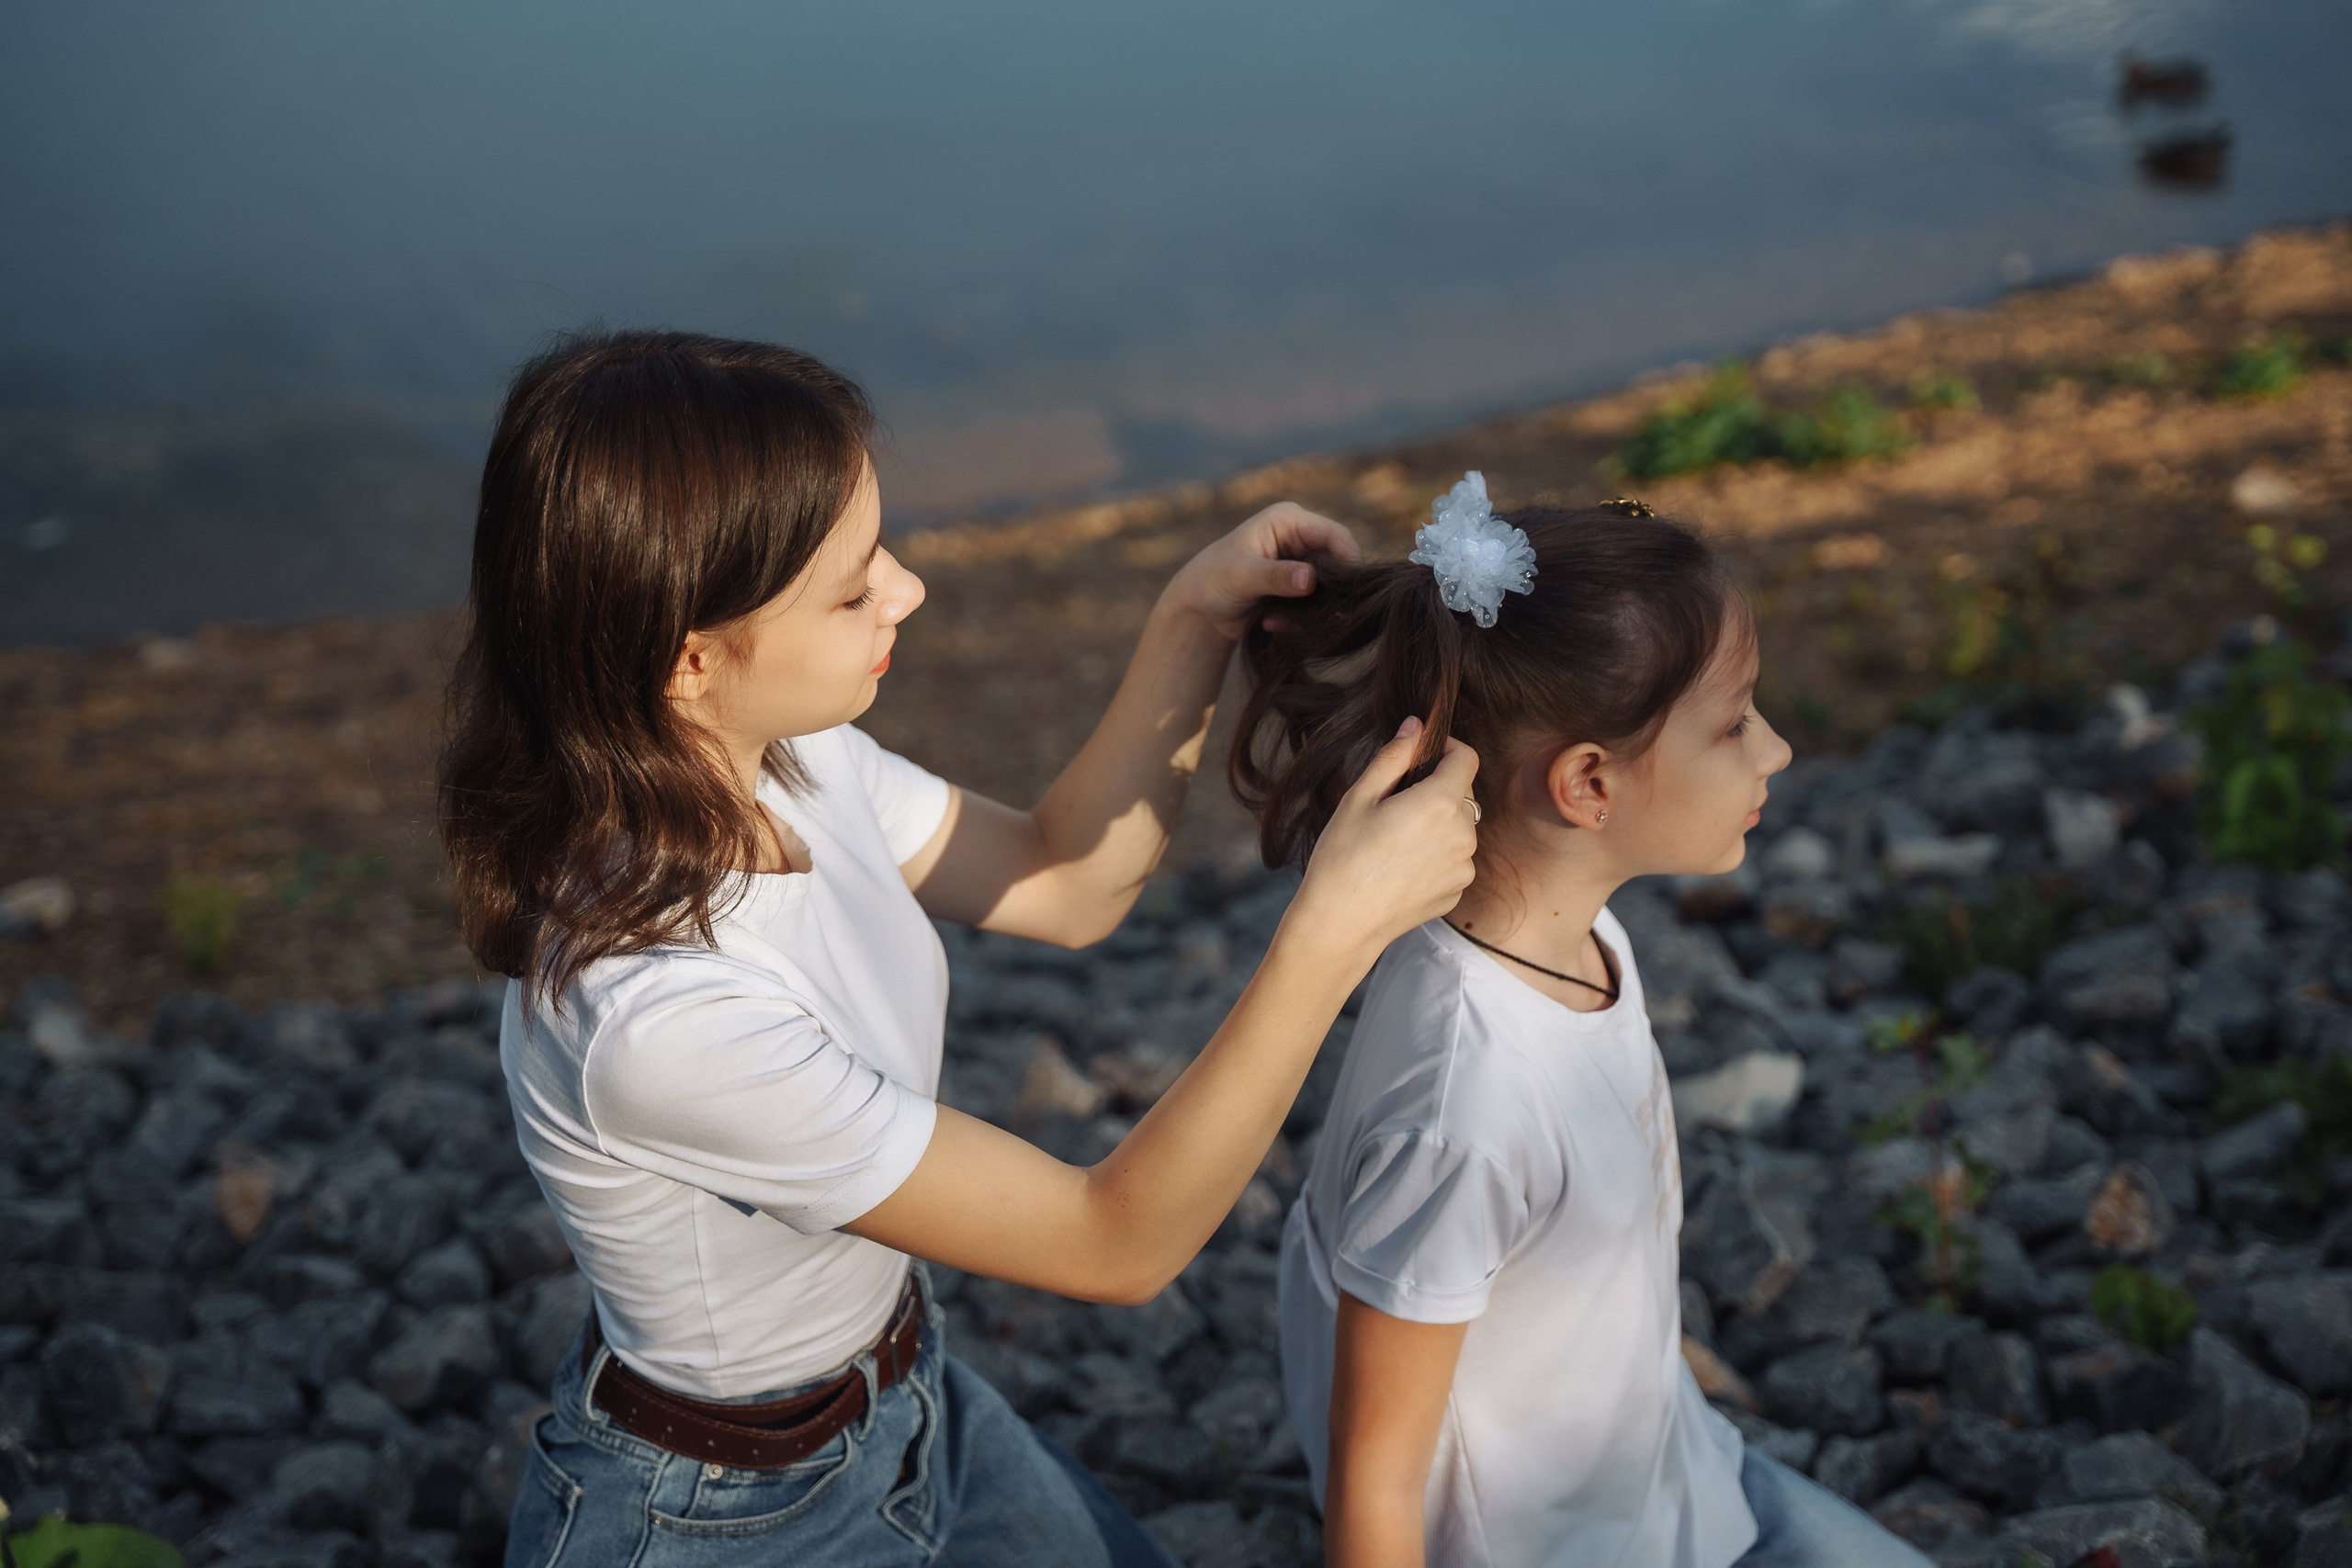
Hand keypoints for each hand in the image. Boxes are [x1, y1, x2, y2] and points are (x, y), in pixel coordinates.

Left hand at [1160, 502, 1361, 640]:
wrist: (1199, 609)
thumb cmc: (1212, 582)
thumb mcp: (1241, 577)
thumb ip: (1276, 577)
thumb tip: (1309, 579)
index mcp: (1288, 519)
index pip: (1334, 535)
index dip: (1349, 561)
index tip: (1352, 591)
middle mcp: (1300, 536)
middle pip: (1340, 560)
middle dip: (1331, 590)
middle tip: (1319, 617)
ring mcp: (1302, 561)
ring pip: (1332, 585)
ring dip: (1314, 608)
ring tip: (1281, 621)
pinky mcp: (1301, 585)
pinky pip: (1319, 602)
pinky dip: (1303, 617)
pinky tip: (1273, 624)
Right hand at [1288, 718, 1479, 962]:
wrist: (1340, 923)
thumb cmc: (1342, 857)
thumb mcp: (1360, 797)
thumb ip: (1394, 757)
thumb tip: (1416, 726)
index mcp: (1440, 803)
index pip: (1466, 758)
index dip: (1447, 748)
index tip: (1425, 753)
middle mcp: (1463, 834)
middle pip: (1463, 794)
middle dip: (1437, 789)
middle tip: (1395, 803)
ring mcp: (1464, 866)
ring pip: (1460, 828)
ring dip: (1438, 823)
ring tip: (1395, 840)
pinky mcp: (1457, 890)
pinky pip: (1455, 859)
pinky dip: (1437, 855)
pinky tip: (1401, 867)